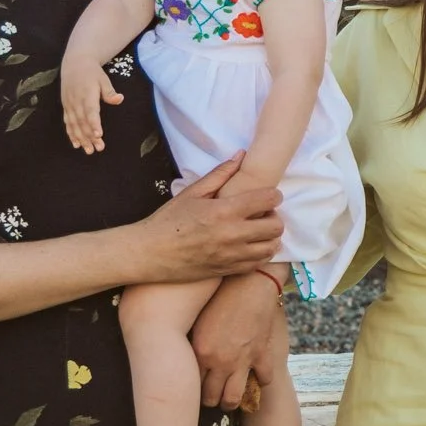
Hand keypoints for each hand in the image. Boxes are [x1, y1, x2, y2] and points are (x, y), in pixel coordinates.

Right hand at [61, 56, 121, 154]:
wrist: (74, 64)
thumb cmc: (92, 73)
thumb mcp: (103, 79)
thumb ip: (109, 91)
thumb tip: (119, 99)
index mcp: (87, 95)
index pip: (91, 112)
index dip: (94, 124)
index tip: (99, 135)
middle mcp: (76, 102)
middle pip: (83, 122)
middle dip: (90, 137)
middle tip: (98, 149)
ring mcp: (70, 105)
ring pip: (75, 125)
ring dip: (81, 138)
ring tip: (88, 150)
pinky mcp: (66, 107)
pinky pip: (68, 123)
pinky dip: (71, 134)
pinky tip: (76, 144)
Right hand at [139, 155, 283, 281]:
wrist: (149, 254)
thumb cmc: (168, 221)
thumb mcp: (192, 193)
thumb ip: (221, 174)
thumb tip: (241, 155)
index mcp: (224, 211)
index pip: (268, 200)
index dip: (273, 195)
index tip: (267, 195)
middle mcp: (232, 234)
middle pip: (276, 226)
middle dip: (274, 216)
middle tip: (262, 213)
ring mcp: (232, 256)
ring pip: (271, 247)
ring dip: (270, 236)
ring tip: (258, 230)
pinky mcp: (228, 270)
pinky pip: (258, 263)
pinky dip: (261, 253)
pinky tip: (250, 245)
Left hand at [191, 267, 283, 410]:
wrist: (250, 283)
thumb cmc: (220, 295)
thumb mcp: (199, 319)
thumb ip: (194, 343)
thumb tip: (184, 357)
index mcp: (201, 353)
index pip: (192, 385)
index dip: (191, 390)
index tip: (192, 389)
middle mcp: (221, 362)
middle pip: (211, 397)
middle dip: (209, 401)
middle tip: (210, 396)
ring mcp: (243, 361)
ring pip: (234, 398)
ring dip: (230, 402)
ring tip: (229, 399)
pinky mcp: (263, 354)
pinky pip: (264, 380)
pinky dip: (261, 381)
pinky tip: (256, 377)